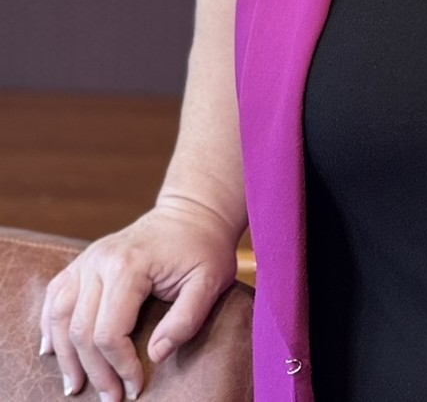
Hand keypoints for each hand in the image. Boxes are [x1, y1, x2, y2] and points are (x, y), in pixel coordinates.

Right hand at [39, 198, 238, 400]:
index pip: (109, 332)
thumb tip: (156, 355)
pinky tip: (52, 350)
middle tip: (111, 398)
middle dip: (94, 371)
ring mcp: (87, 258)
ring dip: (65, 356)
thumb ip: (186, 319)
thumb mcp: (211, 281)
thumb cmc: (204, 247)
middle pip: (80, 330)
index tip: (135, 387)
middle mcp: (100, 261)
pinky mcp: (84, 260)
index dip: (119, 366)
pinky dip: (48, 325)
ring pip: (59, 316)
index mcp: (129, 266)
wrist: (192, 211)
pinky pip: (55, 296)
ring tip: (75, 386)